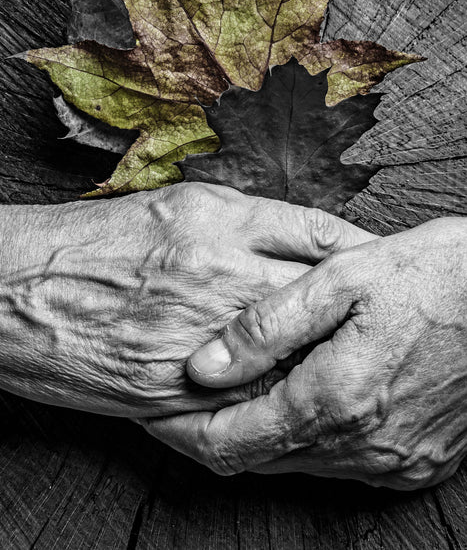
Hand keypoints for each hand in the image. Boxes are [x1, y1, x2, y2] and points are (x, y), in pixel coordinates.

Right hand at [0, 182, 372, 416]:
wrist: (20, 289)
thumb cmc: (94, 241)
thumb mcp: (176, 207)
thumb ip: (244, 221)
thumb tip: (296, 239)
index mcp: (219, 222)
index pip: (318, 232)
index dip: (358, 247)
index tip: (374, 258)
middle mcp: (220, 275)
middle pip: (320, 295)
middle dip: (355, 306)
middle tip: (375, 313)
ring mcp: (203, 335)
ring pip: (294, 353)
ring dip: (322, 355)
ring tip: (339, 356)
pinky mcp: (179, 390)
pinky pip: (250, 398)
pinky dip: (276, 393)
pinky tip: (286, 389)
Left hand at [140, 217, 466, 489]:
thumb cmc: (429, 276)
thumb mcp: (341, 279)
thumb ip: (266, 327)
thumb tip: (202, 366)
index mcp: (335, 399)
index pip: (228, 441)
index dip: (181, 430)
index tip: (154, 410)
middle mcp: (363, 445)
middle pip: (258, 459)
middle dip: (214, 432)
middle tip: (187, 398)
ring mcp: (394, 459)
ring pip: (296, 463)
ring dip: (259, 434)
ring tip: (235, 393)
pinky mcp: (417, 459)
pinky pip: (340, 463)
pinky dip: (307, 439)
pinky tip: (302, 399)